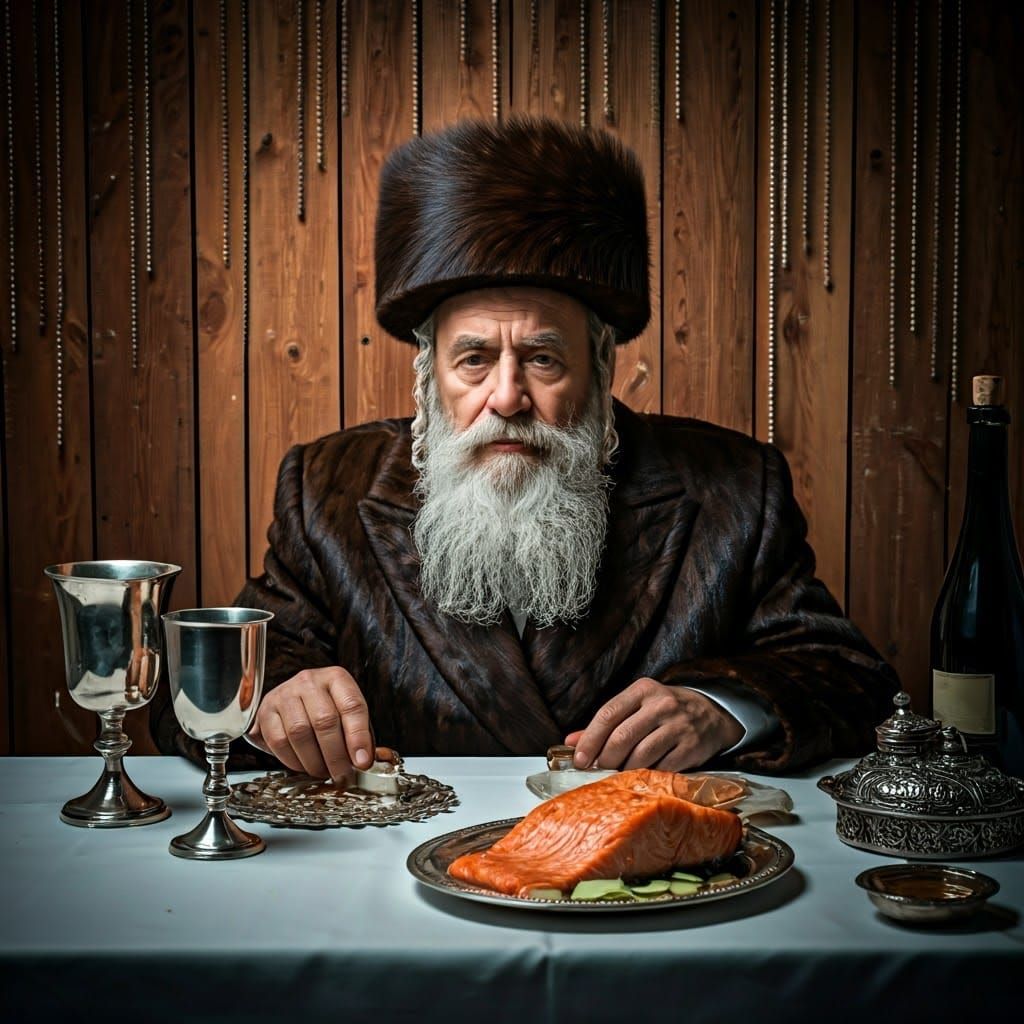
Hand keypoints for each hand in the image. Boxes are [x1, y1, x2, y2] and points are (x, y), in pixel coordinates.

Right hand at [246, 667, 373, 781]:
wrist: (292, 701)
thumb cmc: (325, 709)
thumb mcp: (347, 715)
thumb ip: (358, 735)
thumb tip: (363, 761)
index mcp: (336, 678)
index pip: (351, 705)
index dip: (358, 737)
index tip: (362, 762)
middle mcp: (309, 681)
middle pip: (325, 721)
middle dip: (336, 756)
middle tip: (342, 776)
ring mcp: (284, 694)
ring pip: (300, 733)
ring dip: (314, 761)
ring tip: (324, 772)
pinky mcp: (265, 711)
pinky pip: (279, 742)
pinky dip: (293, 761)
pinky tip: (303, 765)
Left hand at [564, 678, 743, 771]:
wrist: (712, 713)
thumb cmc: (665, 711)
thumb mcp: (637, 706)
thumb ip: (606, 723)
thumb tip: (571, 741)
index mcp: (642, 690)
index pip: (608, 713)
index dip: (590, 739)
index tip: (579, 759)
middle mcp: (661, 705)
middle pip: (622, 737)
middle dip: (605, 759)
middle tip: (598, 770)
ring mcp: (678, 726)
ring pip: (640, 755)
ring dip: (624, 770)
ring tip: (618, 774)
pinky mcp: (691, 747)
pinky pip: (662, 769)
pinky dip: (647, 776)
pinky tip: (641, 776)